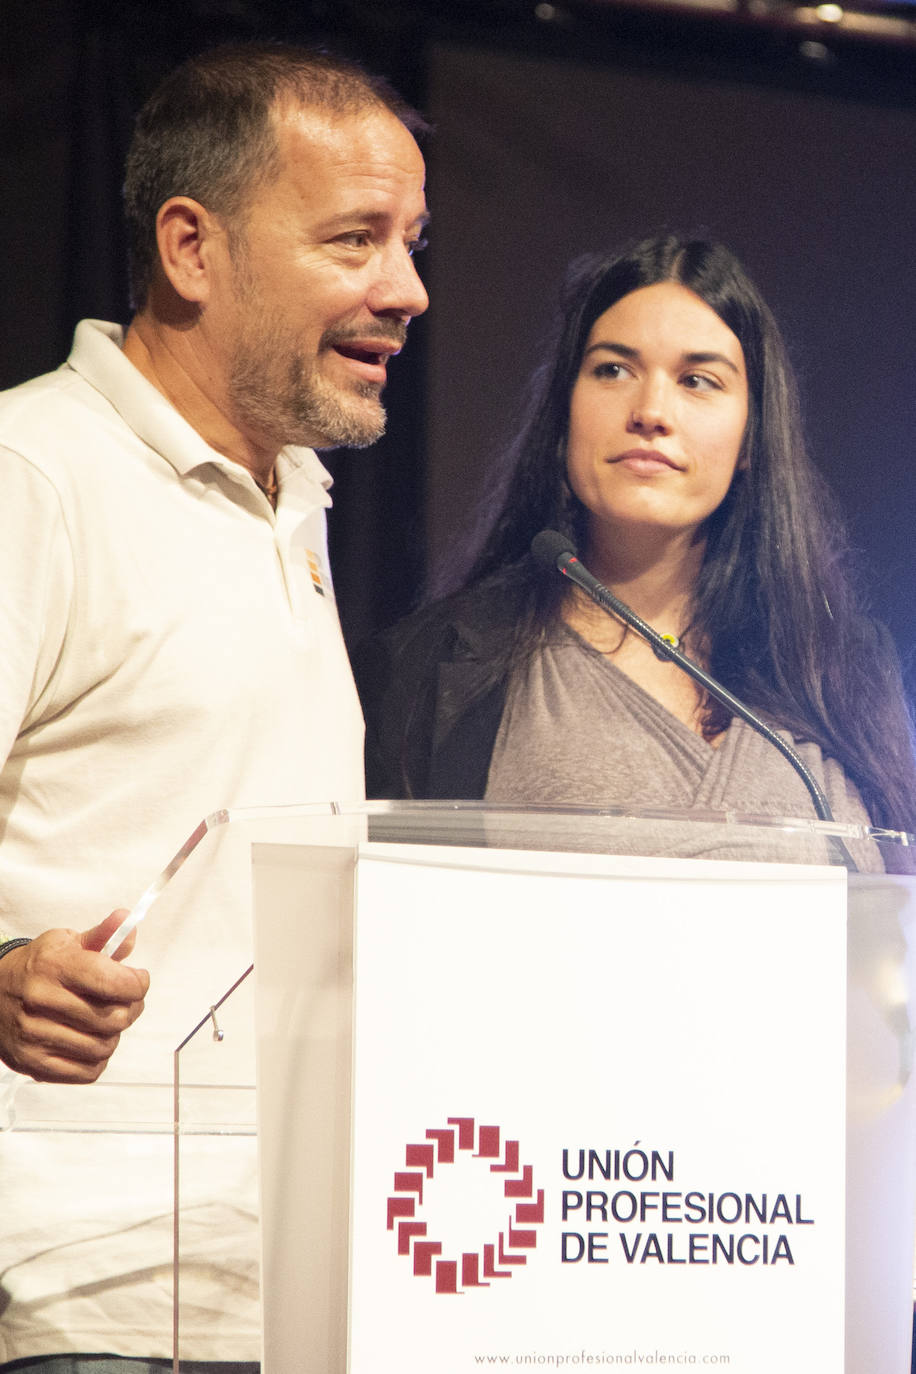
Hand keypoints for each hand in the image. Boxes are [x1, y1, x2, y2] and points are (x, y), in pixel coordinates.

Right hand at [0, 910, 149, 1082]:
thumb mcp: (65, 942)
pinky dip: (98, 1058)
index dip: (137, 983)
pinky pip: (88, 1071)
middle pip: (113, 1018)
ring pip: (104, 1047)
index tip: (138, 980)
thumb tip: (127, 920)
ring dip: (113, 1035)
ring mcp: (34, 1036)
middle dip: (130, 1009)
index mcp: (52, 966)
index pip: (112, 981)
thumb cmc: (37, 967)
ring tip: (104, 1021)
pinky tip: (90, 1041)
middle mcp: (41, 1001)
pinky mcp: (33, 1063)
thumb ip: (102, 935)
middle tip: (125, 1002)